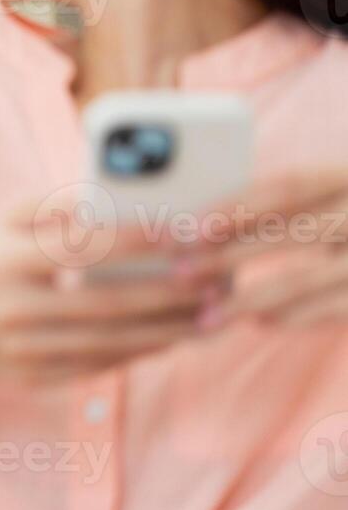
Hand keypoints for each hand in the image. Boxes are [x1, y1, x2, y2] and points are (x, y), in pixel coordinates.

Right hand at [0, 189, 223, 385]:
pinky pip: (99, 366)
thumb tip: (120, 199)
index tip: (183, 229)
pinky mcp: (34, 377)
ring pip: (110, 342)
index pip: (81, 247)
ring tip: (211, 313)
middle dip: (167, 291)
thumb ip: (57, 203)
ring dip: (167, 329)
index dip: (135, 239)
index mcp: (6, 258)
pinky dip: (141, 352)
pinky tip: (174, 335)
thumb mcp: (4, 218)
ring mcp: (21, 349)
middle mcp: (12, 307)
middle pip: (105, 302)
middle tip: (216, 278)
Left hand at [183, 167, 347, 328]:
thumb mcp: (332, 199)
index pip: (288, 188)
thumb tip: (199, 227)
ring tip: (208, 312)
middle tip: (179, 273)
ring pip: (308, 277)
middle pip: (291, 233)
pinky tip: (258, 321)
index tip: (188, 229)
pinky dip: (294, 316)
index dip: (237, 207)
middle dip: (229, 254)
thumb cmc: (346, 218)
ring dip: (251, 297)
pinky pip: (336, 309)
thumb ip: (289, 207)